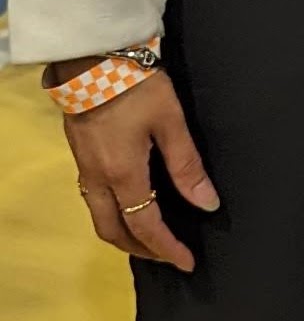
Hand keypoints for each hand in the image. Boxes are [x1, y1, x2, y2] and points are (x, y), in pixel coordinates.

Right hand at [63, 69, 218, 273]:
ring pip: (99, 218)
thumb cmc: (136, 86)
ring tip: (149, 236)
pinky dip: (112, 214)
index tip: (188, 263)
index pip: (146, 227)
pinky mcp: (80, 154)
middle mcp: (98, 180)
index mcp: (123, 175)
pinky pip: (93, 200)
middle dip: (141, 250)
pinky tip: (128, 203)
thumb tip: (207, 204)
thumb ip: (187, 165)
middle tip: (167, 255)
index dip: (167, 249)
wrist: (92, 57)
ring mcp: (85, 168)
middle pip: (113, 232)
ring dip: (123, 234)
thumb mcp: (170, 121)